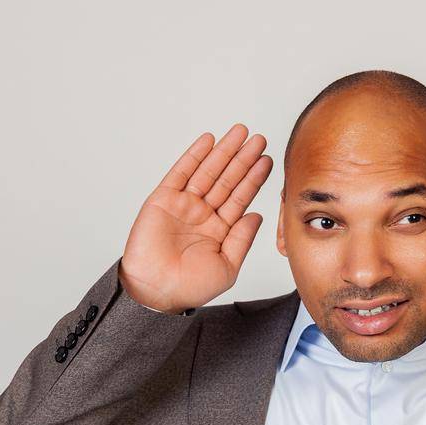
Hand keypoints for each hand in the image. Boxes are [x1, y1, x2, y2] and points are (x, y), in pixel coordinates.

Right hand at [119, 124, 272, 313]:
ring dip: (224, 151)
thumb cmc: (191, 287)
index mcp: (221, 229)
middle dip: (244, 158)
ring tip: (240, 133)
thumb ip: (242, 239)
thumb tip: (257, 215)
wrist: (157, 292)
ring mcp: (184, 205)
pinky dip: (195, 155)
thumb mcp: (228, 265)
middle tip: (259, 139)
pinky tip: (209, 140)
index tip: (268, 160)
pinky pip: (181, 172)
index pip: (241, 197)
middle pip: (228, 179)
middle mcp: (204, 214)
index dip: (255, 178)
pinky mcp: (163, 200)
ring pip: (209, 171)